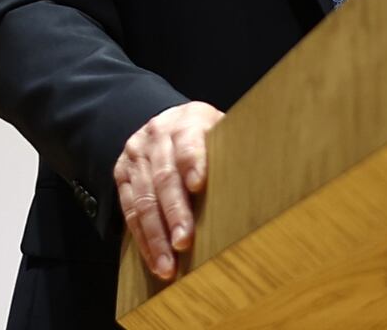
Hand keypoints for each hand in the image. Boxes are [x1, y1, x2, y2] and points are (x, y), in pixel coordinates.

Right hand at [114, 100, 223, 280]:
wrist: (166, 122)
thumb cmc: (205, 136)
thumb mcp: (221, 131)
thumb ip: (233, 150)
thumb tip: (264, 178)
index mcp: (188, 121)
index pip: (189, 140)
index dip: (193, 162)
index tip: (198, 185)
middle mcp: (157, 135)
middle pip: (164, 176)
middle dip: (174, 212)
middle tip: (184, 241)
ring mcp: (136, 155)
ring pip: (143, 199)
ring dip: (156, 235)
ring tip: (168, 265)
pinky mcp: (122, 174)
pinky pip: (129, 210)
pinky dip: (143, 238)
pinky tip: (154, 259)